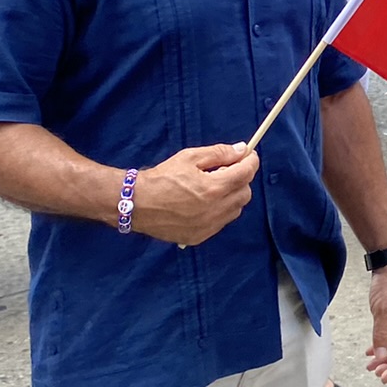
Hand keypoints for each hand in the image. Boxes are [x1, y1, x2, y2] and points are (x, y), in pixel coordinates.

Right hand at [129, 143, 259, 246]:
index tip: (248, 155)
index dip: (250, 161)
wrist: (136, 204)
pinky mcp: (200, 237)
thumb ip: (219, 153)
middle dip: (241, 179)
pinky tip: (205, 203)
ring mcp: (208, 226)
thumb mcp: (190, 157)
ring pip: (236, 209)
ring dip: (232, 196)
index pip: (246, 173)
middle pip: (245, 193)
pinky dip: (220, 211)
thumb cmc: (162, 178)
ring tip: (213, 187)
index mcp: (213, 188)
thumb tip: (242, 150)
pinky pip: (222, 222)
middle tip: (226, 170)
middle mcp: (215, 210)